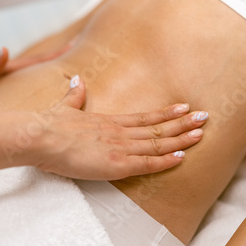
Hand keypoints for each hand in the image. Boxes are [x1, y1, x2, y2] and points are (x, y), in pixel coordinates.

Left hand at [0, 45, 70, 84]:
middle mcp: (6, 66)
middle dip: (57, 56)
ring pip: (30, 67)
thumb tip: (6, 52)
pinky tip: (34, 79)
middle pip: (37, 61)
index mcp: (5, 66)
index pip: (35, 60)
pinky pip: (19, 74)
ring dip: (46, 64)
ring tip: (62, 64)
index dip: (54, 54)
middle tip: (76, 50)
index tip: (73, 46)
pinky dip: (32, 72)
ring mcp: (1, 70)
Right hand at [26, 76, 208, 179]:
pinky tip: (182, 157)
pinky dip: (165, 161)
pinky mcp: (116, 164)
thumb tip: (78, 80)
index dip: (166, 113)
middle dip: (182, 123)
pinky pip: (147, 163)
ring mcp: (120, 147)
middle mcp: (119, 132)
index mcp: (108, 121)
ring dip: (180, 138)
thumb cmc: (50, 124)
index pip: (144, 117)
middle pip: (157, 127)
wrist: (41, 136)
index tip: (183, 107)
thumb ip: (75, 96)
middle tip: (205, 117)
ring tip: (201, 133)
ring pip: (157, 143)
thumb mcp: (64, 107)